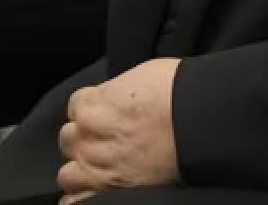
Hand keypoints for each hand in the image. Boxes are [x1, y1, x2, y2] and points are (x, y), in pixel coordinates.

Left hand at [57, 58, 181, 202]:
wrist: (199, 122)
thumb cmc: (178, 93)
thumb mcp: (142, 76)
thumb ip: (116, 93)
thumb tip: (116, 98)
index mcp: (92, 104)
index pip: (76, 106)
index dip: (94, 110)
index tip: (108, 114)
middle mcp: (86, 136)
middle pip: (69, 139)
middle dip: (86, 139)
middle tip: (110, 140)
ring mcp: (94, 167)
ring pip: (68, 174)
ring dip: (84, 170)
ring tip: (106, 168)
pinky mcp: (106, 191)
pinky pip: (75, 201)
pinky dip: (83, 197)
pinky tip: (97, 190)